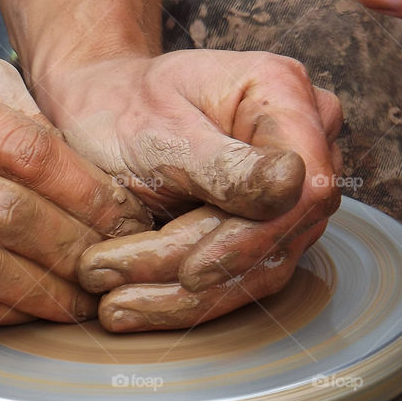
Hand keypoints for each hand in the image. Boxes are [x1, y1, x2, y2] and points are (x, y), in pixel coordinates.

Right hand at [0, 48, 150, 326]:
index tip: (127, 216)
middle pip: (6, 214)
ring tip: (84, 300)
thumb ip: (7, 102)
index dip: (88, 190)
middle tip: (115, 266)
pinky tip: (30, 311)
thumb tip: (83, 162)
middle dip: (76, 248)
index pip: (23, 148)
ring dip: (43, 292)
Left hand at [35, 50, 342, 329]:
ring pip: (258, 267)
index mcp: (283, 92)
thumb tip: (294, 184)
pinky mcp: (270, 228)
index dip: (251, 239)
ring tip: (114, 308)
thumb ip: (224, 164)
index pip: (301, 187)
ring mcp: (293, 190)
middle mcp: (304, 141)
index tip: (190, 272)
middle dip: (195, 275)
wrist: (97, 108)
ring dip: (183, 299)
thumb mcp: (160, 132)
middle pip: (277, 233)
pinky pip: (239, 277)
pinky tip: (132, 308)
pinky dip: (182, 300)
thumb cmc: (123, 106)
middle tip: (112, 291)